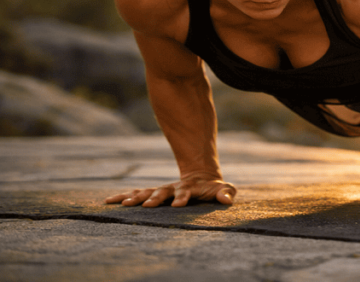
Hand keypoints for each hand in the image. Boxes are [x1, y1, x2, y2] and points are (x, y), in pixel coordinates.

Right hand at [104, 173, 235, 207]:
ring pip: (147, 192)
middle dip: (156, 198)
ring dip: (136, 198)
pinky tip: (110, 201)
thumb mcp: (224, 189)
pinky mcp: (153, 194)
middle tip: (147, 205)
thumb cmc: (214, 188)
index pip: (186, 192)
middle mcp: (173, 188)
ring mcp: (162, 191)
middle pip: (163, 192)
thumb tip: (227, 200)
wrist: (201, 177)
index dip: (182, 198)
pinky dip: (124, 197)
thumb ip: (226, 193)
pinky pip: (136, 194)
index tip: (178, 205)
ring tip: (125, 204)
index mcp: (190, 188)